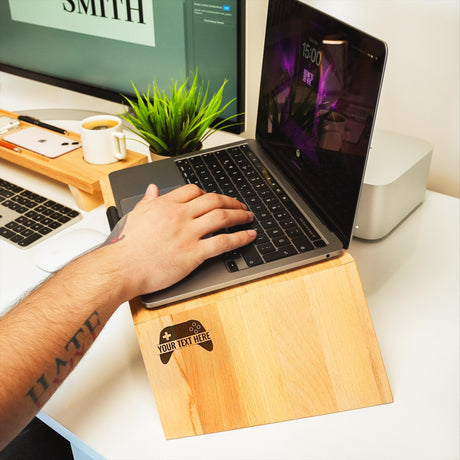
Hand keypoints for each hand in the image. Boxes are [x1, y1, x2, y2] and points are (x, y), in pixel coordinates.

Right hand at [104, 184, 255, 298]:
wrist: (121, 267)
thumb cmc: (125, 245)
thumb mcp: (134, 215)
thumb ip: (147, 201)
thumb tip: (152, 189)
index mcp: (165, 205)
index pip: (193, 190)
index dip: (208, 193)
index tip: (215, 198)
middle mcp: (180, 215)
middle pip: (213, 200)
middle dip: (230, 201)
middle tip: (239, 204)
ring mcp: (188, 233)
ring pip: (222, 217)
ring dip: (239, 215)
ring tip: (248, 216)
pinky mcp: (194, 253)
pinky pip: (223, 242)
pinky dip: (240, 238)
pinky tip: (249, 236)